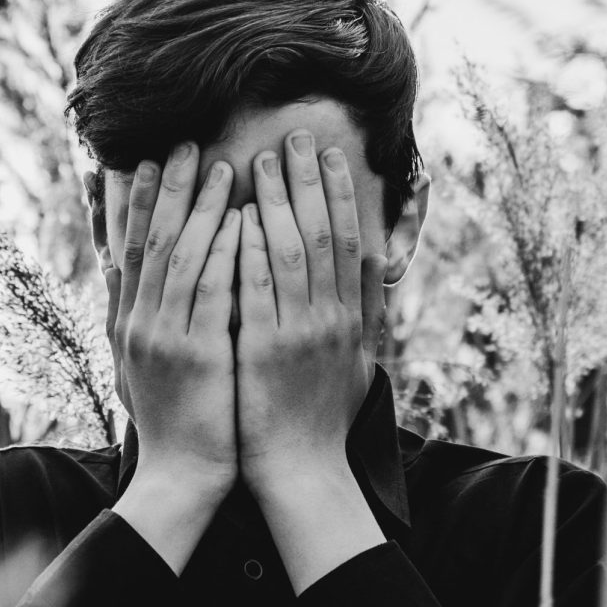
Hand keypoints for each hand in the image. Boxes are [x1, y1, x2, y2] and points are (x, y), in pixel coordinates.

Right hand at [105, 141, 240, 503]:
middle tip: (184, 144)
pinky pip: (211, 290)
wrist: (181, 474)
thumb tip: (136, 278)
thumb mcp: (143, 367)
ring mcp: (164, 337)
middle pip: (153, 242)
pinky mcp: (195, 354)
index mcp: (129, 325)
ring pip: (181, 257)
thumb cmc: (174, 420)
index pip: (131, 250)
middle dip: (169, 190)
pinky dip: (224, 250)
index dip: (138, 204)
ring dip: (200, 207)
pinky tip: (239, 218)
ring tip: (220, 165)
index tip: (149, 162)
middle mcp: (139, 323)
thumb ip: (142, 320)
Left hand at [235, 129, 386, 495]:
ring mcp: (299, 334)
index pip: (349, 243)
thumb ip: (359, 321)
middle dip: (309, 182)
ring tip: (261, 159)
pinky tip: (238, 215)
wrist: (301, 470)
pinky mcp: (263, 350)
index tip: (329, 156)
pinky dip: (248, 249)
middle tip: (293, 136)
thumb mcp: (356, 366)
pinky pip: (256, 289)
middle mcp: (331, 319)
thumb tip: (368, 283)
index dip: (340, 196)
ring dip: (278, 201)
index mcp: (349, 320)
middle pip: (323, 235)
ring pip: (291, 252)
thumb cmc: (322, 419)